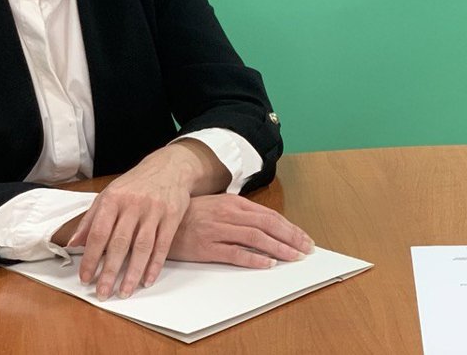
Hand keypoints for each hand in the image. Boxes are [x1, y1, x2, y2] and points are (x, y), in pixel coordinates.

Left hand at [69, 144, 199, 299]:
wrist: (170, 166)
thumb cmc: (135, 185)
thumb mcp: (109, 195)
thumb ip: (90, 220)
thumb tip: (73, 244)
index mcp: (113, 199)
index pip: (98, 233)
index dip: (91, 258)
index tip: (85, 278)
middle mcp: (133, 204)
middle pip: (120, 243)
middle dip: (110, 271)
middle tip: (103, 292)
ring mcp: (154, 210)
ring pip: (142, 247)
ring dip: (133, 273)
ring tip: (124, 292)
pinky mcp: (172, 215)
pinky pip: (163, 245)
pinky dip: (155, 265)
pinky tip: (147, 280)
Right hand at [166, 194, 313, 267]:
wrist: (160, 221)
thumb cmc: (191, 214)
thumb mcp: (218, 206)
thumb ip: (240, 212)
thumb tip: (266, 224)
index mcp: (234, 203)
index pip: (269, 215)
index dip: (290, 227)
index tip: (304, 238)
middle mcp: (229, 214)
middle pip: (267, 225)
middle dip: (290, 237)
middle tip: (306, 249)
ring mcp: (218, 230)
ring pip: (256, 238)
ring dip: (278, 248)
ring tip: (293, 257)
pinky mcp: (206, 247)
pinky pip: (234, 253)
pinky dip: (253, 258)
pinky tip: (267, 264)